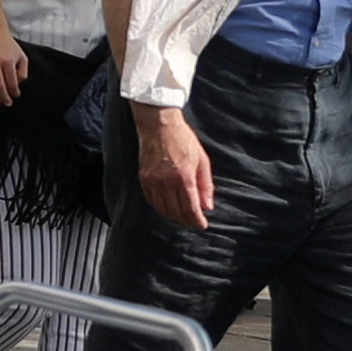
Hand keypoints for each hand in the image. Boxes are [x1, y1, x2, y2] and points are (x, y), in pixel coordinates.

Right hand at [135, 101, 212, 228]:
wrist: (160, 125)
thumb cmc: (183, 140)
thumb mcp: (202, 160)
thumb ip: (205, 185)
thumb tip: (208, 206)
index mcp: (184, 176)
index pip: (190, 208)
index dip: (197, 220)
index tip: (202, 225)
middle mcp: (166, 182)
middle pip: (176, 212)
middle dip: (187, 220)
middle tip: (194, 222)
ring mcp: (153, 181)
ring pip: (163, 209)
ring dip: (174, 216)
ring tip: (183, 216)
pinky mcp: (144, 179)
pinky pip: (152, 201)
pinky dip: (161, 208)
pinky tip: (169, 207)